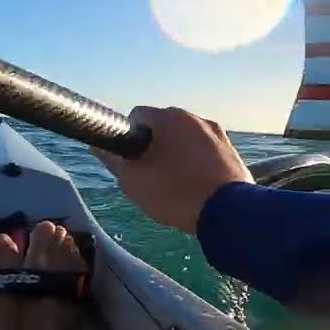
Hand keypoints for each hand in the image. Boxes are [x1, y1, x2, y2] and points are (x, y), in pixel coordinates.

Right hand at [90, 106, 252, 234]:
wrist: (230, 214)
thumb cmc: (175, 193)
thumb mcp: (133, 180)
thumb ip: (112, 160)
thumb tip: (97, 146)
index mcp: (170, 118)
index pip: (136, 116)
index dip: (127, 137)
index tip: (129, 160)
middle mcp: (196, 118)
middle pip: (163, 126)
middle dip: (153, 145)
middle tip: (149, 175)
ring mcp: (218, 134)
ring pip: (185, 139)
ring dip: (175, 154)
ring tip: (174, 184)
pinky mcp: (232, 152)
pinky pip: (205, 151)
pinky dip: (196, 163)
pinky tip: (194, 187)